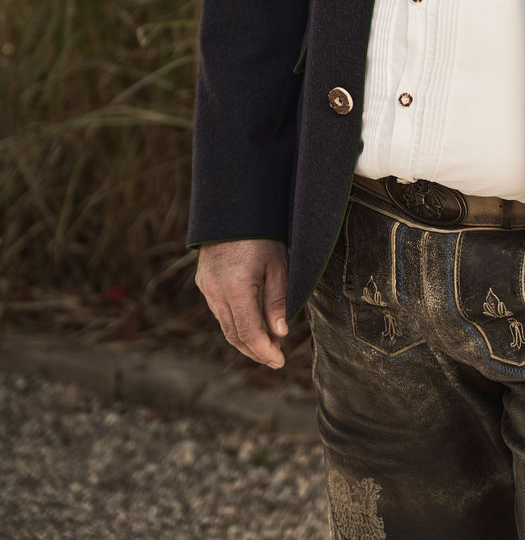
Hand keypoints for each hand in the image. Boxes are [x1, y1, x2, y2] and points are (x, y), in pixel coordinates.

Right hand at [195, 238, 289, 368]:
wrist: (234, 204)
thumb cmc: (263, 232)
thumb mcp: (279, 264)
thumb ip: (278, 301)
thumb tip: (280, 334)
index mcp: (235, 288)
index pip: (249, 333)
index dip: (264, 352)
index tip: (280, 362)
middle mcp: (214, 291)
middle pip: (233, 334)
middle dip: (255, 350)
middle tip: (275, 358)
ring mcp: (206, 286)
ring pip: (224, 324)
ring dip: (244, 339)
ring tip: (267, 344)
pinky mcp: (203, 280)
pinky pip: (218, 310)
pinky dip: (234, 322)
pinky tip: (250, 323)